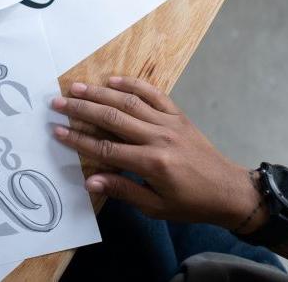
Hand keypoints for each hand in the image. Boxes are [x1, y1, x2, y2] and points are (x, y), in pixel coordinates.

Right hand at [51, 77, 267, 232]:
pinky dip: (132, 84)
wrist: (230, 191)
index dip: (78, 140)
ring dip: (100, 93)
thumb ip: (123, 190)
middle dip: (81, 110)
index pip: (106, 149)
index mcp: (151, 163)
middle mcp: (158, 137)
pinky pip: (153, 94)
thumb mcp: (156, 207)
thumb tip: (90, 180)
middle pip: (112, 118)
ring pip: (129, 102)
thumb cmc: (191, 203)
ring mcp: (169, 123)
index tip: (57, 131)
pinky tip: (112, 80)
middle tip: (57, 102)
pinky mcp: (178, 115)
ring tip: (76, 87)